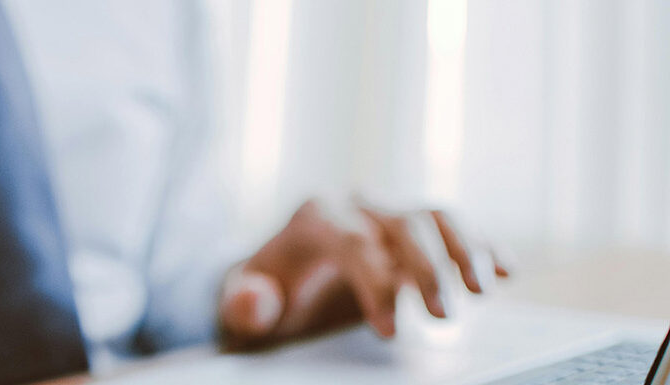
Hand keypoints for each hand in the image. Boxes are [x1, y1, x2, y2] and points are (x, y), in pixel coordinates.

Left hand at [219, 198, 508, 349]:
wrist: (289, 261)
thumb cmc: (271, 284)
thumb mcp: (249, 297)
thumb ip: (246, 302)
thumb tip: (258, 301)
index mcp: (318, 216)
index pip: (354, 243)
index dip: (374, 285)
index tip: (389, 330)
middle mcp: (361, 204)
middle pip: (404, 224)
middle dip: (428, 269)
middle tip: (443, 317)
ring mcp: (394, 210)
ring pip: (439, 215)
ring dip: (467, 250)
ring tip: (485, 291)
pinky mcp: (420, 225)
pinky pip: (459, 227)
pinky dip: (486, 245)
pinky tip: (509, 270)